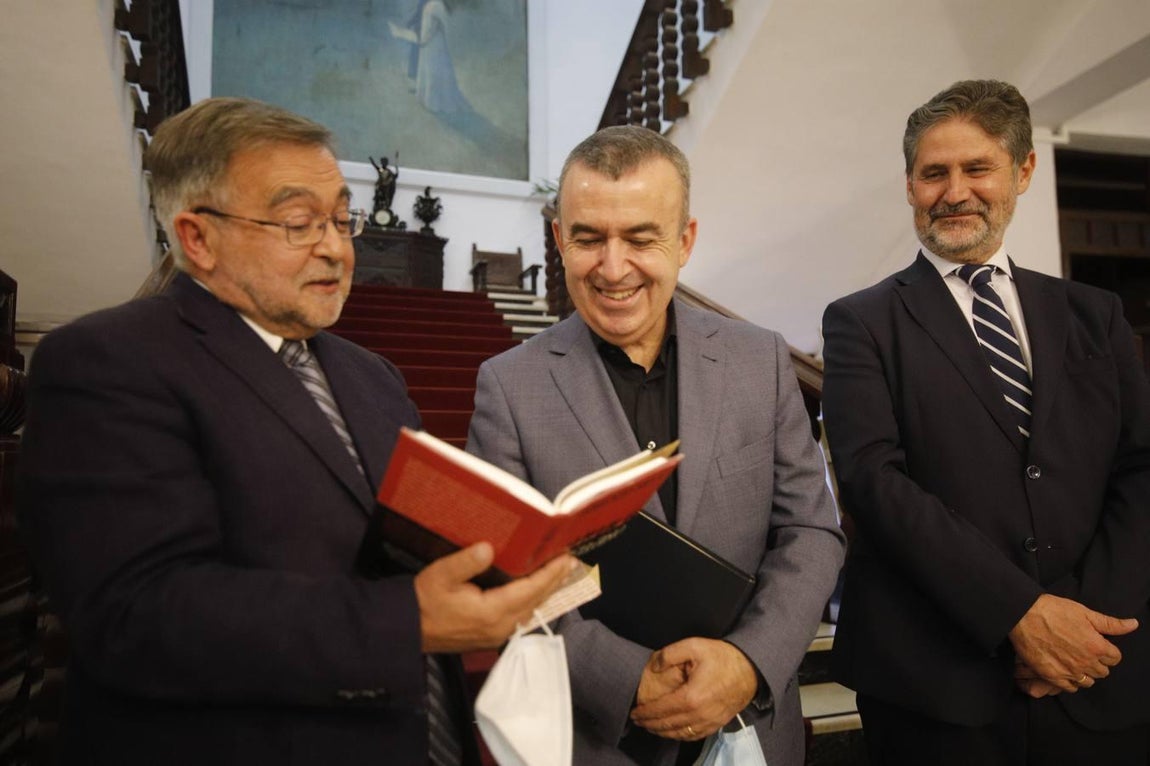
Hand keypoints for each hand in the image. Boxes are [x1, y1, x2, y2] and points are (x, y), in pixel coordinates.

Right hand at [415, 543, 575, 652]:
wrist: (405, 630)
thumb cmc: (422, 601)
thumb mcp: (441, 575)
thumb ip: (466, 562)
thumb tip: (489, 548)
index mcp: (491, 612)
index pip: (530, 590)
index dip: (550, 574)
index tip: (566, 558)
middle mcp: (499, 627)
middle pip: (535, 601)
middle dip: (553, 581)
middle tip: (570, 562)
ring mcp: (495, 634)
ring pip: (529, 611)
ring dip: (544, 592)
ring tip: (558, 574)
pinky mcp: (489, 636)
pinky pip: (519, 617)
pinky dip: (531, 601)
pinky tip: (535, 592)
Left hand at [629, 638, 757, 740]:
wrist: (750, 669)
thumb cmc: (722, 657)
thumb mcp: (694, 646)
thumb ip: (670, 654)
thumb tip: (654, 667)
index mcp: (691, 696)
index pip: (661, 710)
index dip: (645, 713)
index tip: (634, 713)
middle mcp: (699, 714)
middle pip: (668, 725)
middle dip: (650, 724)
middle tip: (638, 721)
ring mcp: (709, 721)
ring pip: (680, 734)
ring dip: (662, 732)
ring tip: (651, 726)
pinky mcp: (716, 724)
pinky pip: (694, 736)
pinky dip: (679, 736)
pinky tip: (672, 731)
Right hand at [1008, 594, 1137, 692]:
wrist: (1023, 615)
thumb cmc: (1054, 610)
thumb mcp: (1085, 612)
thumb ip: (1111, 623)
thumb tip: (1133, 625)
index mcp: (1096, 646)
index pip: (1115, 658)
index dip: (1108, 650)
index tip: (1097, 644)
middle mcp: (1086, 662)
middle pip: (1103, 672)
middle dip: (1098, 662)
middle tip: (1085, 651)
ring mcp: (1069, 671)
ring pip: (1088, 681)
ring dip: (1085, 673)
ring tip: (1075, 661)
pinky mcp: (1052, 676)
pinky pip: (1070, 688)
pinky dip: (1071, 682)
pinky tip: (1065, 670)